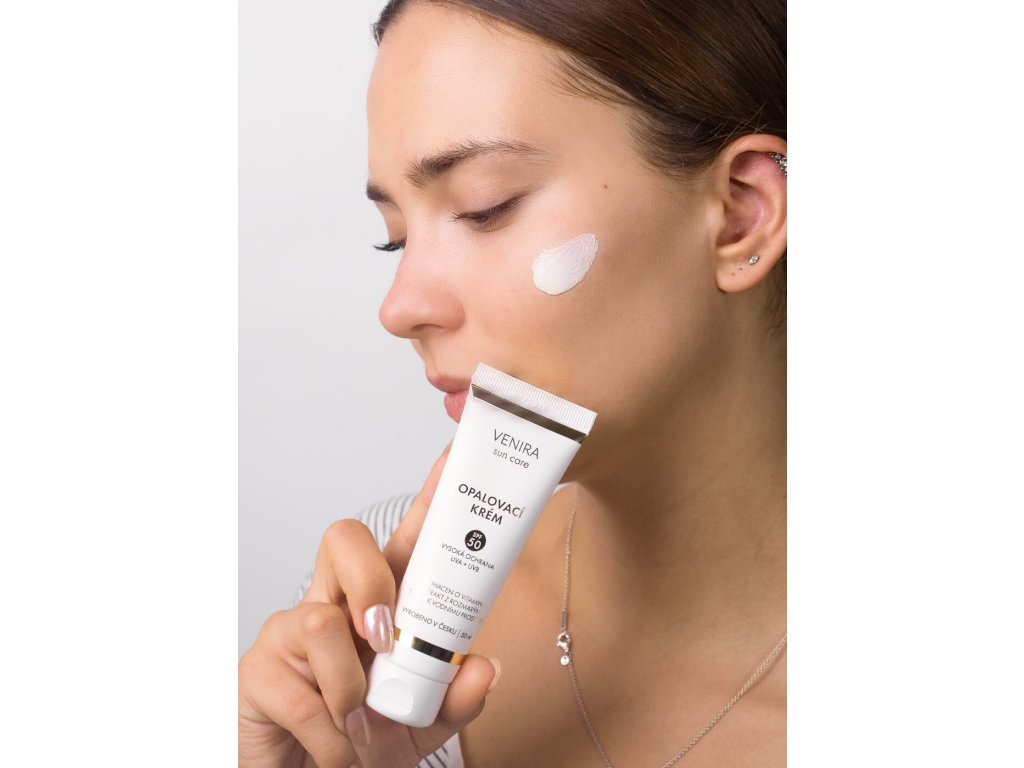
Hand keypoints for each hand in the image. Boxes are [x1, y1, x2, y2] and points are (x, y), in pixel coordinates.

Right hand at [239, 446, 499, 766]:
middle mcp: (333, 605)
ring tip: (359, 730)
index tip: (452, 460)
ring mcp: (290, 633)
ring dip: (351, 692)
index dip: (428, 499)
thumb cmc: (362, 743)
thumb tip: (485, 669)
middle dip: (371, 578)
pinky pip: (301, 690)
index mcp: (379, 608)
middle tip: (385, 636)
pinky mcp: (257, 670)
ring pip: (320, 622)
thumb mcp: (421, 726)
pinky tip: (335, 748)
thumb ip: (455, 699)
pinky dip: (331, 735)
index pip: (404, 542)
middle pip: (345, 540)